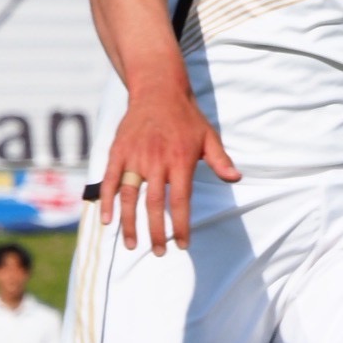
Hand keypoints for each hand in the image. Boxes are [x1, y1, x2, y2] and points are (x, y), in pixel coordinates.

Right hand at [101, 84, 238, 253]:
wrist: (158, 90)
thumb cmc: (187, 118)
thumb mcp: (209, 137)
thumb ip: (220, 160)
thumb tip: (236, 178)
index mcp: (180, 161)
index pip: (180, 201)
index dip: (181, 225)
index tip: (182, 245)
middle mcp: (156, 162)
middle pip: (154, 205)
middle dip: (157, 232)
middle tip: (160, 252)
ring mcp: (135, 157)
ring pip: (130, 197)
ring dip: (129, 224)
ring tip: (132, 245)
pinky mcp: (118, 152)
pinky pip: (110, 180)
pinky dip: (107, 201)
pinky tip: (106, 220)